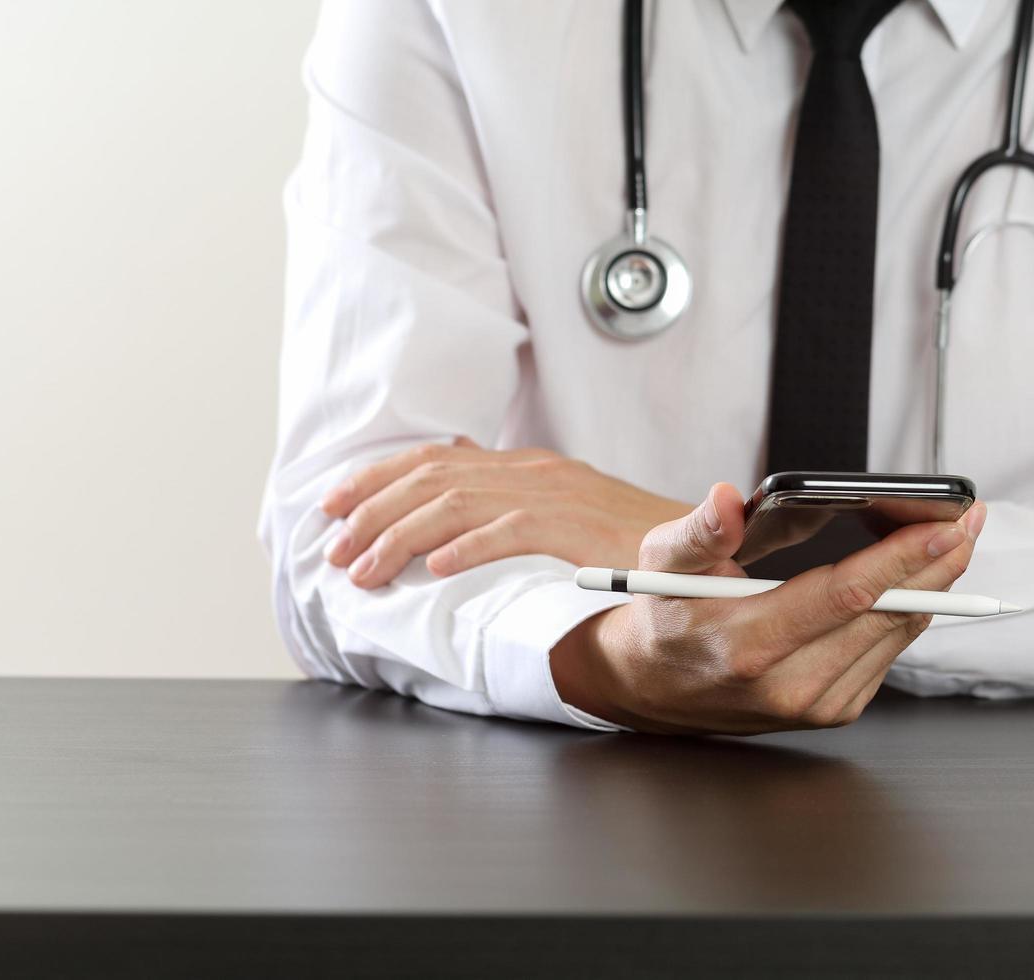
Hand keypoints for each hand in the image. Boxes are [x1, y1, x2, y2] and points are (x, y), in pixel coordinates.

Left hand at [322, 438, 693, 587]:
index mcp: (526, 465)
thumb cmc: (630, 540)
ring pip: (454, 503)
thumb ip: (510, 501)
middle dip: (371, 510)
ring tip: (364, 571)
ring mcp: (554, 494)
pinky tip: (431, 573)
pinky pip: (508, 531)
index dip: (376, 478)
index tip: (332, 505)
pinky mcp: (576, 525)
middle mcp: (533, 470)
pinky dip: (464, 549)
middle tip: (333, 549)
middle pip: (431, 475)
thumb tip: (453, 491)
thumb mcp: (563, 509)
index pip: (435, 457)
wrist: (701, 546)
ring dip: (399, 537)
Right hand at [550, 483, 986, 734]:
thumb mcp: (662, 563)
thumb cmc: (665, 616)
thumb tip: (730, 500)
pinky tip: (910, 579)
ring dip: (930, 584)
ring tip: (947, 538)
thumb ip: (699, 530)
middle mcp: (789, 685)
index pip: (846, 596)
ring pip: (896, 634)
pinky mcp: (834, 710)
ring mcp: (816, 705)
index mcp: (749, 645)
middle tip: (968, 517)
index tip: (948, 526)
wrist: (655, 688)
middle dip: (937, 563)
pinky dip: (905, 611)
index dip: (905, 558)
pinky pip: (887, 652)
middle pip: (887, 615)